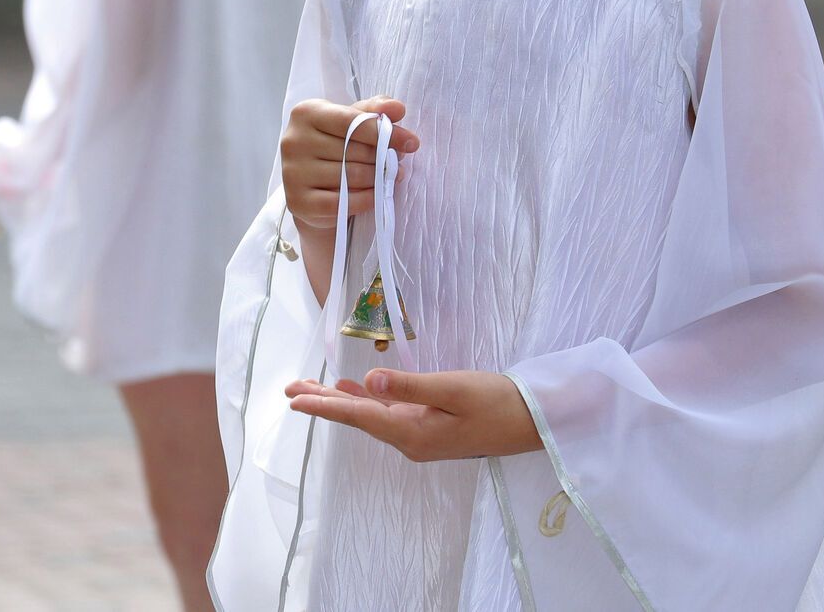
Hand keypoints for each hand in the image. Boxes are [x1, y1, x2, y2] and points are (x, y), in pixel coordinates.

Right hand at [279, 96, 416, 230]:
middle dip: (382, 158)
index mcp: (305, 113)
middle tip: (397, 164)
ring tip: (387, 178)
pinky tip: (375, 194)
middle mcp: (293, 140)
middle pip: (353, 151)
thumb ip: (373, 111)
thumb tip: (397, 108)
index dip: (385, 132)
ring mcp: (293, 172)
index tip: (411, 142)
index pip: (352, 121)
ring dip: (377, 179)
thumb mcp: (350, 122)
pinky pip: (344, 202)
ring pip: (351, 177)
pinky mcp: (298, 201)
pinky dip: (366, 199)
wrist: (311, 187)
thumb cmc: (334, 148)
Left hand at [284, 368, 538, 461]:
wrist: (534, 422)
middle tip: (290, 390)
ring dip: (341, 400)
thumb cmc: (496, 401)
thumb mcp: (453, 389)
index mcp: (411, 433)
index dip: (323, 405)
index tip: (294, 399)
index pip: (357, 416)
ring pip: (370, 414)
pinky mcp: (430, 428)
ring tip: (311, 389)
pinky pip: (388, 414)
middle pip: (358, 417)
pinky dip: (367, 401)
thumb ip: (410, 386)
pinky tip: (356, 390)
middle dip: (323, 402)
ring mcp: (420, 436)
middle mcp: (409, 440)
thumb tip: (367, 382)